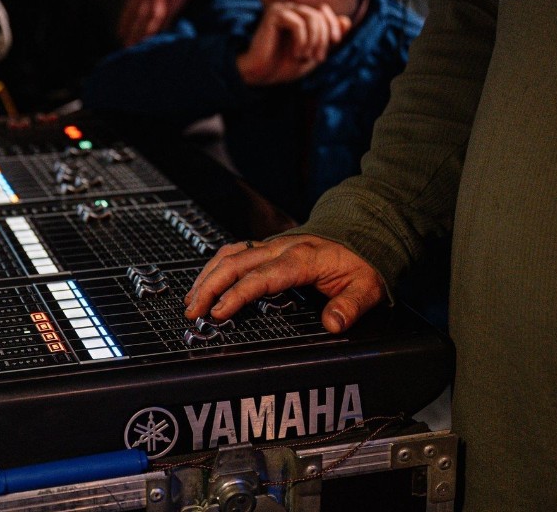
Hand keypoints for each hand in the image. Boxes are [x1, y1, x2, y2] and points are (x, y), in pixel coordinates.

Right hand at [184, 235, 385, 333]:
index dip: (237, 294)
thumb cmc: (360, 263)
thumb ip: (350, 306)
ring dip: (208, 276)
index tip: (218, 312)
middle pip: (236, 262)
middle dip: (210, 286)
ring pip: (230, 255)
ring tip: (191, 300)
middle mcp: (281, 248)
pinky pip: (235, 251)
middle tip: (193, 311)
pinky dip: (215, 266)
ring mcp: (272, 245)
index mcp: (302, 258)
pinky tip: (205, 281)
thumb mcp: (366, 286)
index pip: (261, 277)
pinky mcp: (268, 247)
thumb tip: (333, 323)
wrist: (362, 233)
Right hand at [237, 2, 351, 85]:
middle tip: (318, 58)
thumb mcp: (315, 52)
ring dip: (314, 41)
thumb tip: (347, 20)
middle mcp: (290, 8)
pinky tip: (295, 53)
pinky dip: (301, 41)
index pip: (324, 11)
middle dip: (323, 38)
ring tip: (306, 56)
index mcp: (299, 14)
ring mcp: (281, 9)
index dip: (334, 25)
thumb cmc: (286, 65)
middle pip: (320, 15)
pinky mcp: (273, 14)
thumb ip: (330, 38)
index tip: (335, 42)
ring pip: (312, 18)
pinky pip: (298, 23)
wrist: (262, 75)